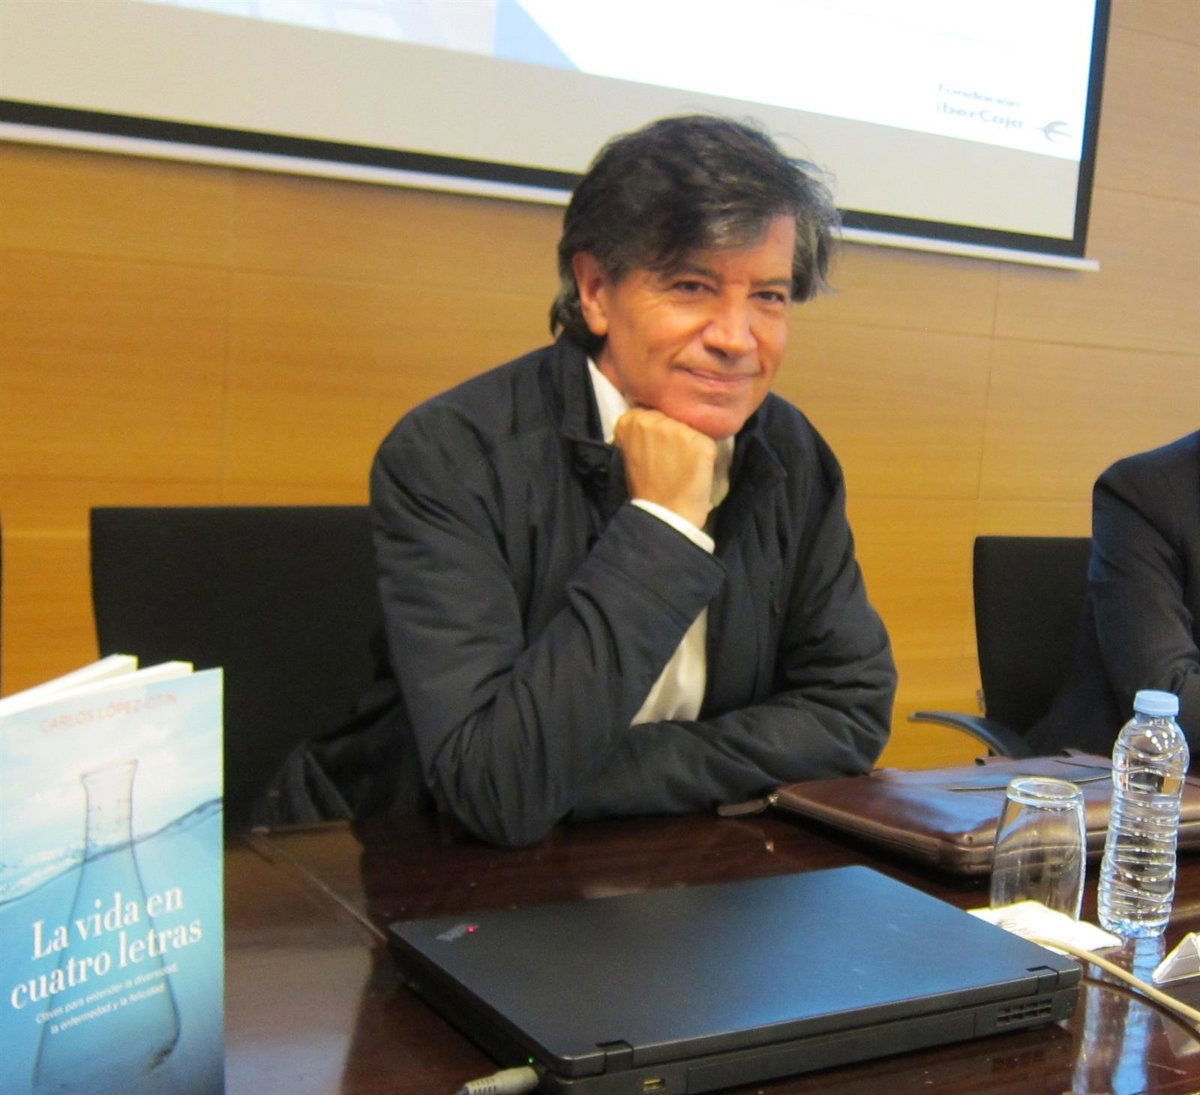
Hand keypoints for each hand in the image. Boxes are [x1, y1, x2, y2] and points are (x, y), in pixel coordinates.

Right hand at [613, 408, 717, 529]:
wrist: (664, 516)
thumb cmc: (645, 489)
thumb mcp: (630, 454)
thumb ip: (639, 433)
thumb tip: (656, 421)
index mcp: (630, 420)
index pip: (649, 411)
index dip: (655, 429)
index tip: (654, 448)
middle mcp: (653, 419)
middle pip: (670, 416)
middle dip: (672, 431)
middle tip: (670, 458)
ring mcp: (678, 429)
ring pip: (689, 427)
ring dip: (689, 442)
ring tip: (682, 465)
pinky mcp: (701, 441)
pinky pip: (707, 440)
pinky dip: (704, 454)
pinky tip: (695, 469)